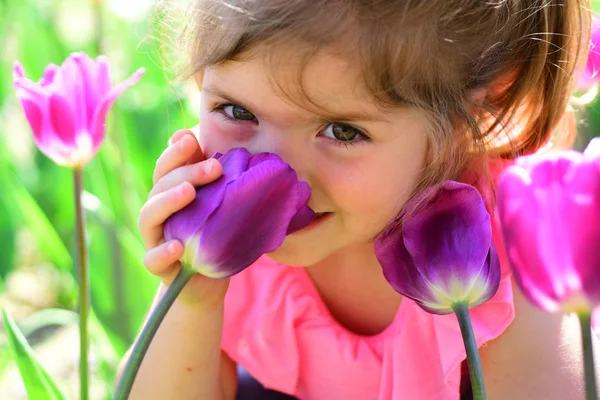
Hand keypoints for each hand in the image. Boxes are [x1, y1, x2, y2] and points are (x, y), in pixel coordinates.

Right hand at [138, 129, 228, 305]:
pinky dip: (162, 252)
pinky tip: (178, 246)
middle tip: (214, 167)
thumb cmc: (216, 235)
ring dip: (167, 200)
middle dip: (186, 172)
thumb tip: (236, 150)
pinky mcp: (160, 267)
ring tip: (188, 192)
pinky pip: (152, 259)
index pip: (167, 166)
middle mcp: (159, 212)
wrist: (209, 281)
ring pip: (148, 215)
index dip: (176, 151)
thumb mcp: (220, 206)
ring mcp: (155, 238)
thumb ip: (220, 182)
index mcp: (171, 192)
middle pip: (161, 185)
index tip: (191, 137)